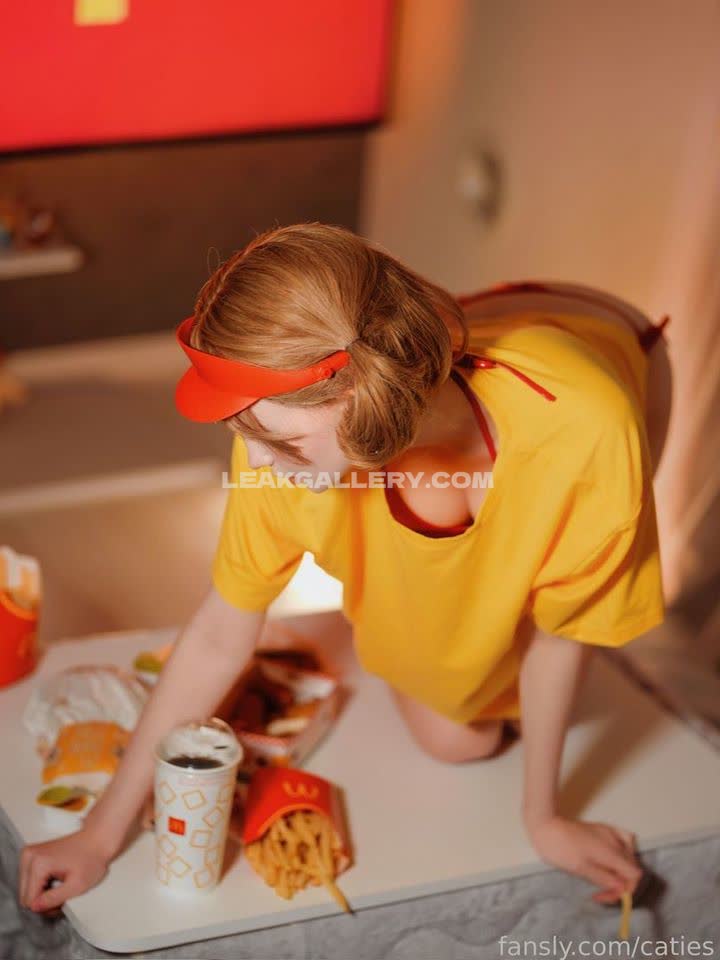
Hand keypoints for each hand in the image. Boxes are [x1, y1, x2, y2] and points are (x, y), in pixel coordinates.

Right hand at [18, 829, 110, 912]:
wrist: (97, 839)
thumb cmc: (92, 858)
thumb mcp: (77, 885)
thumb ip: (53, 900)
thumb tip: (35, 908)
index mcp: (38, 863)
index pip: (30, 901)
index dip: (47, 907)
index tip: (62, 901)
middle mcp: (29, 856)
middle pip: (25, 896)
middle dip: (43, 900)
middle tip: (63, 895)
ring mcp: (29, 854)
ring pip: (26, 890)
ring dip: (42, 893)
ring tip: (61, 885)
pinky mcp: (31, 855)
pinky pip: (29, 881)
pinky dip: (42, 884)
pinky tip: (56, 879)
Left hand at [527, 814, 642, 903]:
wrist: (546, 827)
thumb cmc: (561, 849)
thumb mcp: (581, 869)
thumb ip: (604, 878)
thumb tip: (622, 888)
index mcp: (611, 852)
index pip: (634, 875)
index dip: (626, 890)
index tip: (608, 896)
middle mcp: (615, 841)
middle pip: (631, 867)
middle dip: (621, 883)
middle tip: (602, 892)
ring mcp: (610, 832)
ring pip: (629, 855)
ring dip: (621, 870)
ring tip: (607, 878)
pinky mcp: (604, 829)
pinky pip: (624, 839)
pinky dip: (623, 852)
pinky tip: (614, 859)